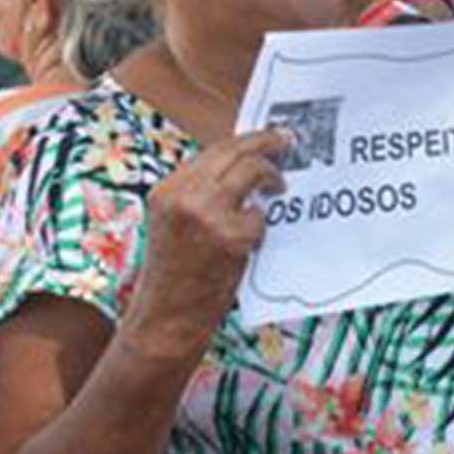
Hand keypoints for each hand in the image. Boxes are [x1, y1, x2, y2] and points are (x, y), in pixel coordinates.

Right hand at [126, 130, 286, 359]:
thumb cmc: (177, 274)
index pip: (212, 151)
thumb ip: (200, 195)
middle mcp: (182, 196)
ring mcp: (206, 215)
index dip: (245, 141)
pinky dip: (262, 224)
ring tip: (279, 186)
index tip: (268, 137)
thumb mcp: (175, 223)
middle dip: (265, 143)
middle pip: (233, 151)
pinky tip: (254, 238)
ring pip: (251, 171)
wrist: (168, 316)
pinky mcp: (230, 236)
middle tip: (287, 142)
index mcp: (166, 190)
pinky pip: (259, 215)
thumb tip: (242, 169)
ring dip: (271, 176)